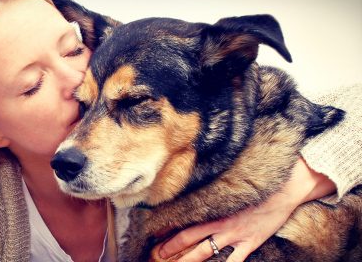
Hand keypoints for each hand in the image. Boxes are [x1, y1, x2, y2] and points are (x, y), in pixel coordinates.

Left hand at [157, 156, 335, 261]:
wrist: (285, 188)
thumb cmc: (257, 185)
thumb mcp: (231, 188)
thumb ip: (215, 196)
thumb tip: (200, 197)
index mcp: (214, 208)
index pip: (185, 221)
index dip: (169, 231)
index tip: (155, 236)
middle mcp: (220, 223)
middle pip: (189, 239)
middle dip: (171, 249)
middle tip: (156, 255)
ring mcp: (235, 235)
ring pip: (205, 252)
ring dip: (188, 261)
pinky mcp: (250, 243)